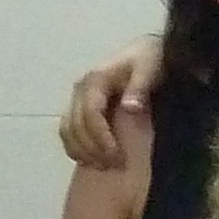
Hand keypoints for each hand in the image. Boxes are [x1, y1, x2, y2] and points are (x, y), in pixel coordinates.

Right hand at [60, 43, 164, 168]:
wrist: (147, 51)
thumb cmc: (151, 60)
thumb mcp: (150, 68)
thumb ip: (140, 87)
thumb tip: (129, 108)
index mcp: (96, 79)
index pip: (90, 113)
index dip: (100, 137)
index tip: (115, 155)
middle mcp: (81, 88)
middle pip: (75, 124)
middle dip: (91, 148)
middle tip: (112, 166)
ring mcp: (77, 97)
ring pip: (67, 129)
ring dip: (81, 150)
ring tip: (101, 166)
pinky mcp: (79, 105)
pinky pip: (68, 129)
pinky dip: (74, 146)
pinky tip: (88, 160)